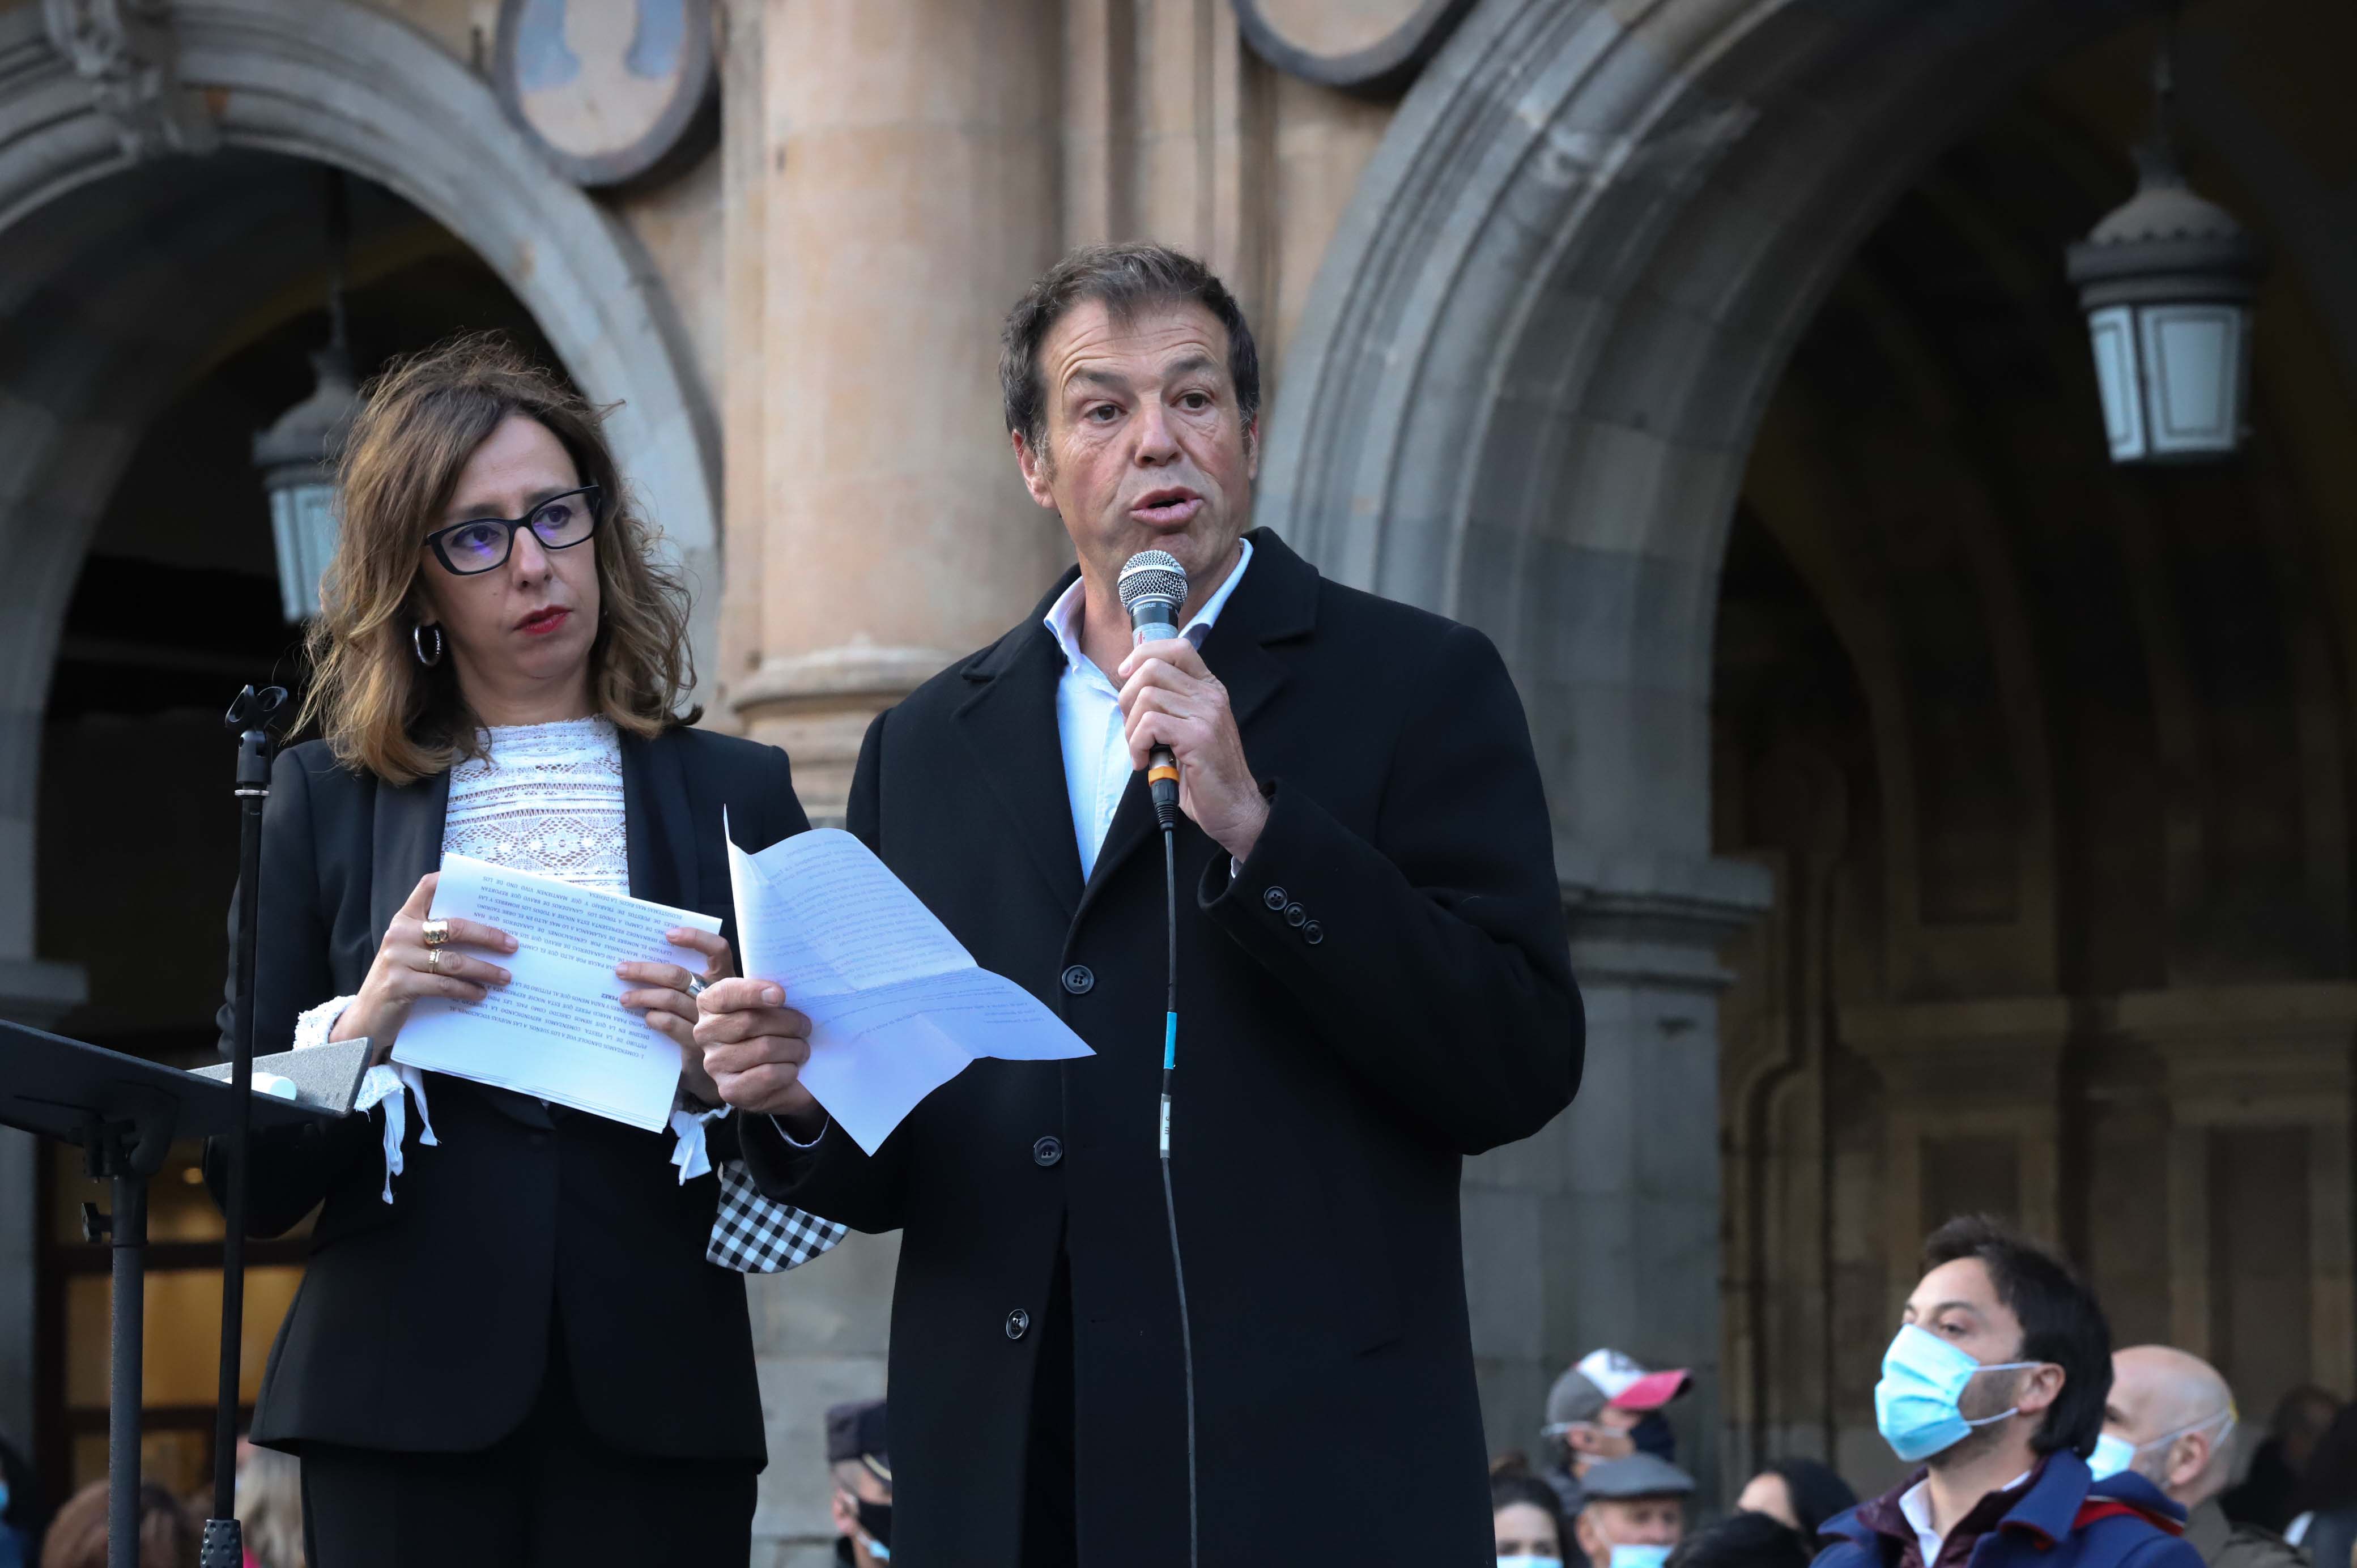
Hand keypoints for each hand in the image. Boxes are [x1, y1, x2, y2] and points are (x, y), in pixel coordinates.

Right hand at [330, 873, 514, 1060]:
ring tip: (505, 977)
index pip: (427, 888)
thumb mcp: (412, 954)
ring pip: (454, 960)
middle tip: (513, 946)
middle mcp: (399, 934)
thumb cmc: (399, 981)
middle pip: (454, 926)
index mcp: (404, 920)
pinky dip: (467, 989)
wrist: (365, 1019)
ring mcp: (397, 958)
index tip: (484, 885)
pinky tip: (481, 994)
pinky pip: (444, 985)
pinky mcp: (399, 984)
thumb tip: (489, 937)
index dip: (453, 881)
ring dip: (484, 969)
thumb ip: (437, 940)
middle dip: (488, 935)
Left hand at [618, 929, 734, 1106]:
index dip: (696, 939)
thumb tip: (645, 960)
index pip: (718, 950)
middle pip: (680, 975)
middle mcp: (721, 998)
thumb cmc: (707, 1027)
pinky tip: (646, 1018)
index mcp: (725, 980)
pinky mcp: (698, 1044)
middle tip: (622, 969)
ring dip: (642, 996)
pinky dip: (653, 1018)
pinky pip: (669, 1024)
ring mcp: (710, 1022)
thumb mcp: (703, 1001)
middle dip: (646, 970)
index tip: (668, 935)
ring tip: (624, 998)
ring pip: (669, 999)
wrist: (720, 1071)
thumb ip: (685, 983)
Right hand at [693, 977, 820, 1131]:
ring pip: (764, 1048)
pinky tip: (791, 1069)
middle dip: (788, 1023)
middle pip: (750, 1021)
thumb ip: (770, 993)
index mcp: (710, 1004)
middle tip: (805, 1027)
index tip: (781, 995)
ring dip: (793, 1048)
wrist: (784, 1074)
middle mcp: (705, 1033)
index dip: (753, 992)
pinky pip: (767, 1075)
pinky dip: (788, 1070)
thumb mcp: (770, 1005)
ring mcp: (714, 1063)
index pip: (725, 994)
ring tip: (802, 1049)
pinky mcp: (729, 1090)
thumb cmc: (775, 1030)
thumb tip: (781, 992)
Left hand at [1116, 635, 1269, 861]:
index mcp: (1209, 690)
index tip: (1126, 674)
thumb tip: (1129, 689)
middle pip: (1153, 668)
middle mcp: (1211, 696)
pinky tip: (1146, 762)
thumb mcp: (1189, 729)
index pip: (1177, 647)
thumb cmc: (1205, 775)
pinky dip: (1137, 745)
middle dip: (1127, 697)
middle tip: (1132, 728)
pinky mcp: (1197, 737)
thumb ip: (1170, 706)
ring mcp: (1206, 714)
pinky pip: (1150, 724)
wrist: (1233, 808)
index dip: (1145, 653)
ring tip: (1142, 751)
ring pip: (1146, 697)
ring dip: (1131, 729)